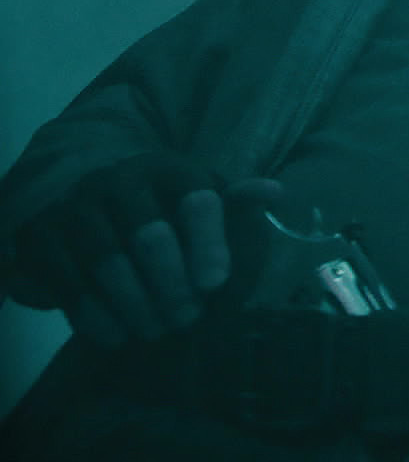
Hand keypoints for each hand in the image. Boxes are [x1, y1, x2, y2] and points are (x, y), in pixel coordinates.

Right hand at [5, 151, 281, 346]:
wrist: (96, 215)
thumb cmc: (169, 217)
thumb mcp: (207, 209)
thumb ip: (239, 207)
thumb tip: (273, 193)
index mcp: (169, 168)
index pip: (197, 201)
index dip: (209, 244)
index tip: (216, 284)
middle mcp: (118, 179)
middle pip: (149, 235)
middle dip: (172, 284)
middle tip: (188, 318)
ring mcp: (75, 206)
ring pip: (107, 262)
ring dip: (136, 304)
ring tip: (158, 331)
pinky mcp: (39, 237)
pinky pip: (67, 283)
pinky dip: (95, 316)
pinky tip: (118, 335)